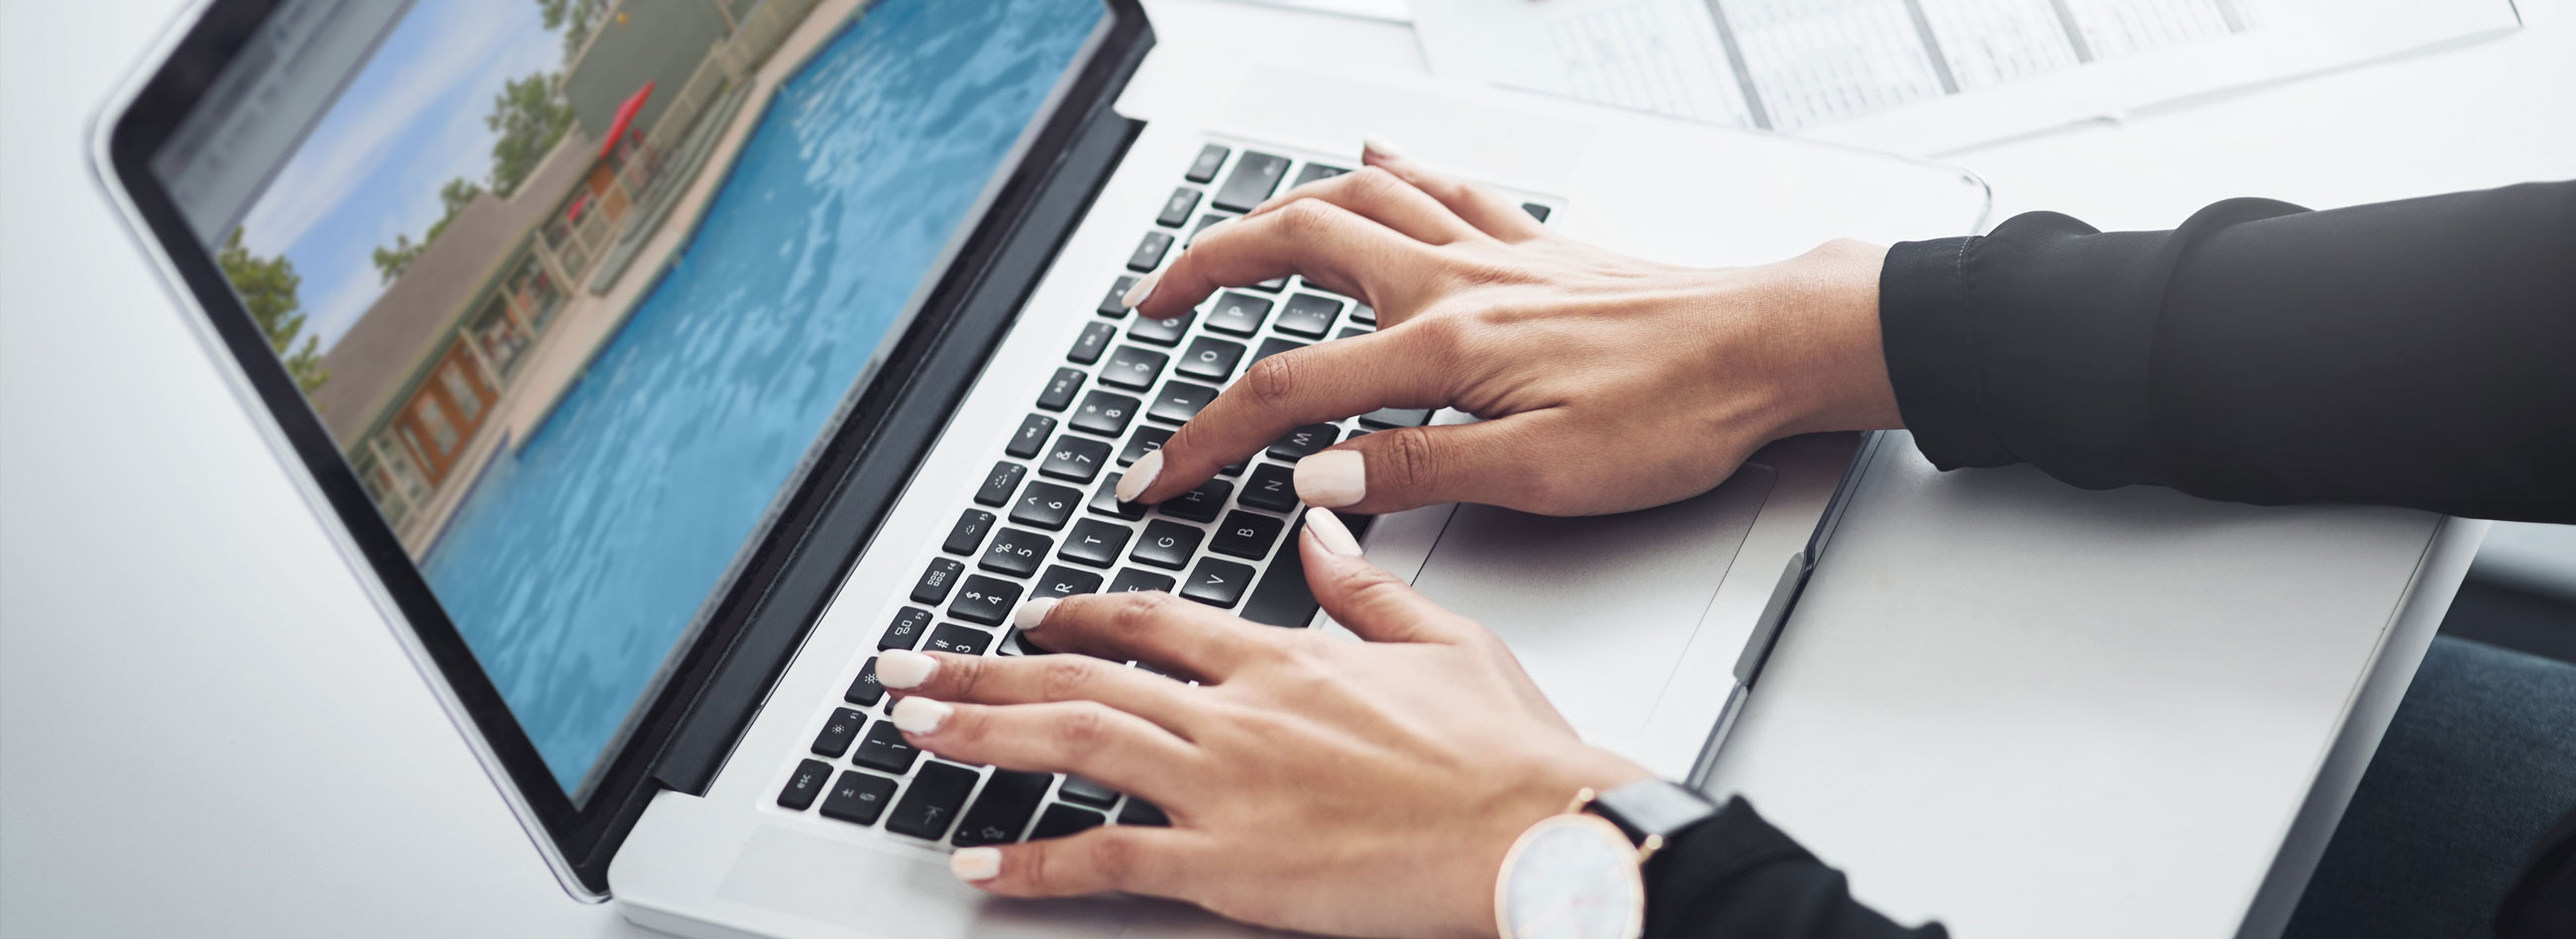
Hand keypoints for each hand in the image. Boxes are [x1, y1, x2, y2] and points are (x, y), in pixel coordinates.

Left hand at [874, 509, 1649, 938]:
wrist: (1542, 829)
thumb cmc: (1510, 754)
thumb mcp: (1446, 640)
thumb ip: (1366, 587)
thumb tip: (1322, 528)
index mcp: (1286, 657)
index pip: (1152, 622)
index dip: (1080, 615)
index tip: (1032, 614)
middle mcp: (1238, 712)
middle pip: (1082, 676)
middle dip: (981, 669)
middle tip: (906, 668)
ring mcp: (1226, 787)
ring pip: (1073, 746)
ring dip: (980, 734)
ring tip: (909, 730)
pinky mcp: (1230, 865)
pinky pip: (1107, 858)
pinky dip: (1033, 861)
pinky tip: (978, 864)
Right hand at [1116, 139, 1900, 515]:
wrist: (1771, 350)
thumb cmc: (1677, 415)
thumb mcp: (1540, 476)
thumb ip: (1416, 471)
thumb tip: (1314, 479)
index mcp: (1442, 348)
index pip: (1286, 391)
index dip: (1205, 437)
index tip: (1155, 473)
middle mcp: (1455, 282)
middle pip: (1294, 243)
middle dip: (1206, 269)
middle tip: (1152, 305)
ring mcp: (1494, 253)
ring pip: (1358, 196)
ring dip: (1277, 208)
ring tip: (1231, 238)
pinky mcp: (1536, 247)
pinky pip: (1443, 183)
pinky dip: (1391, 166)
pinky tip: (1373, 152)